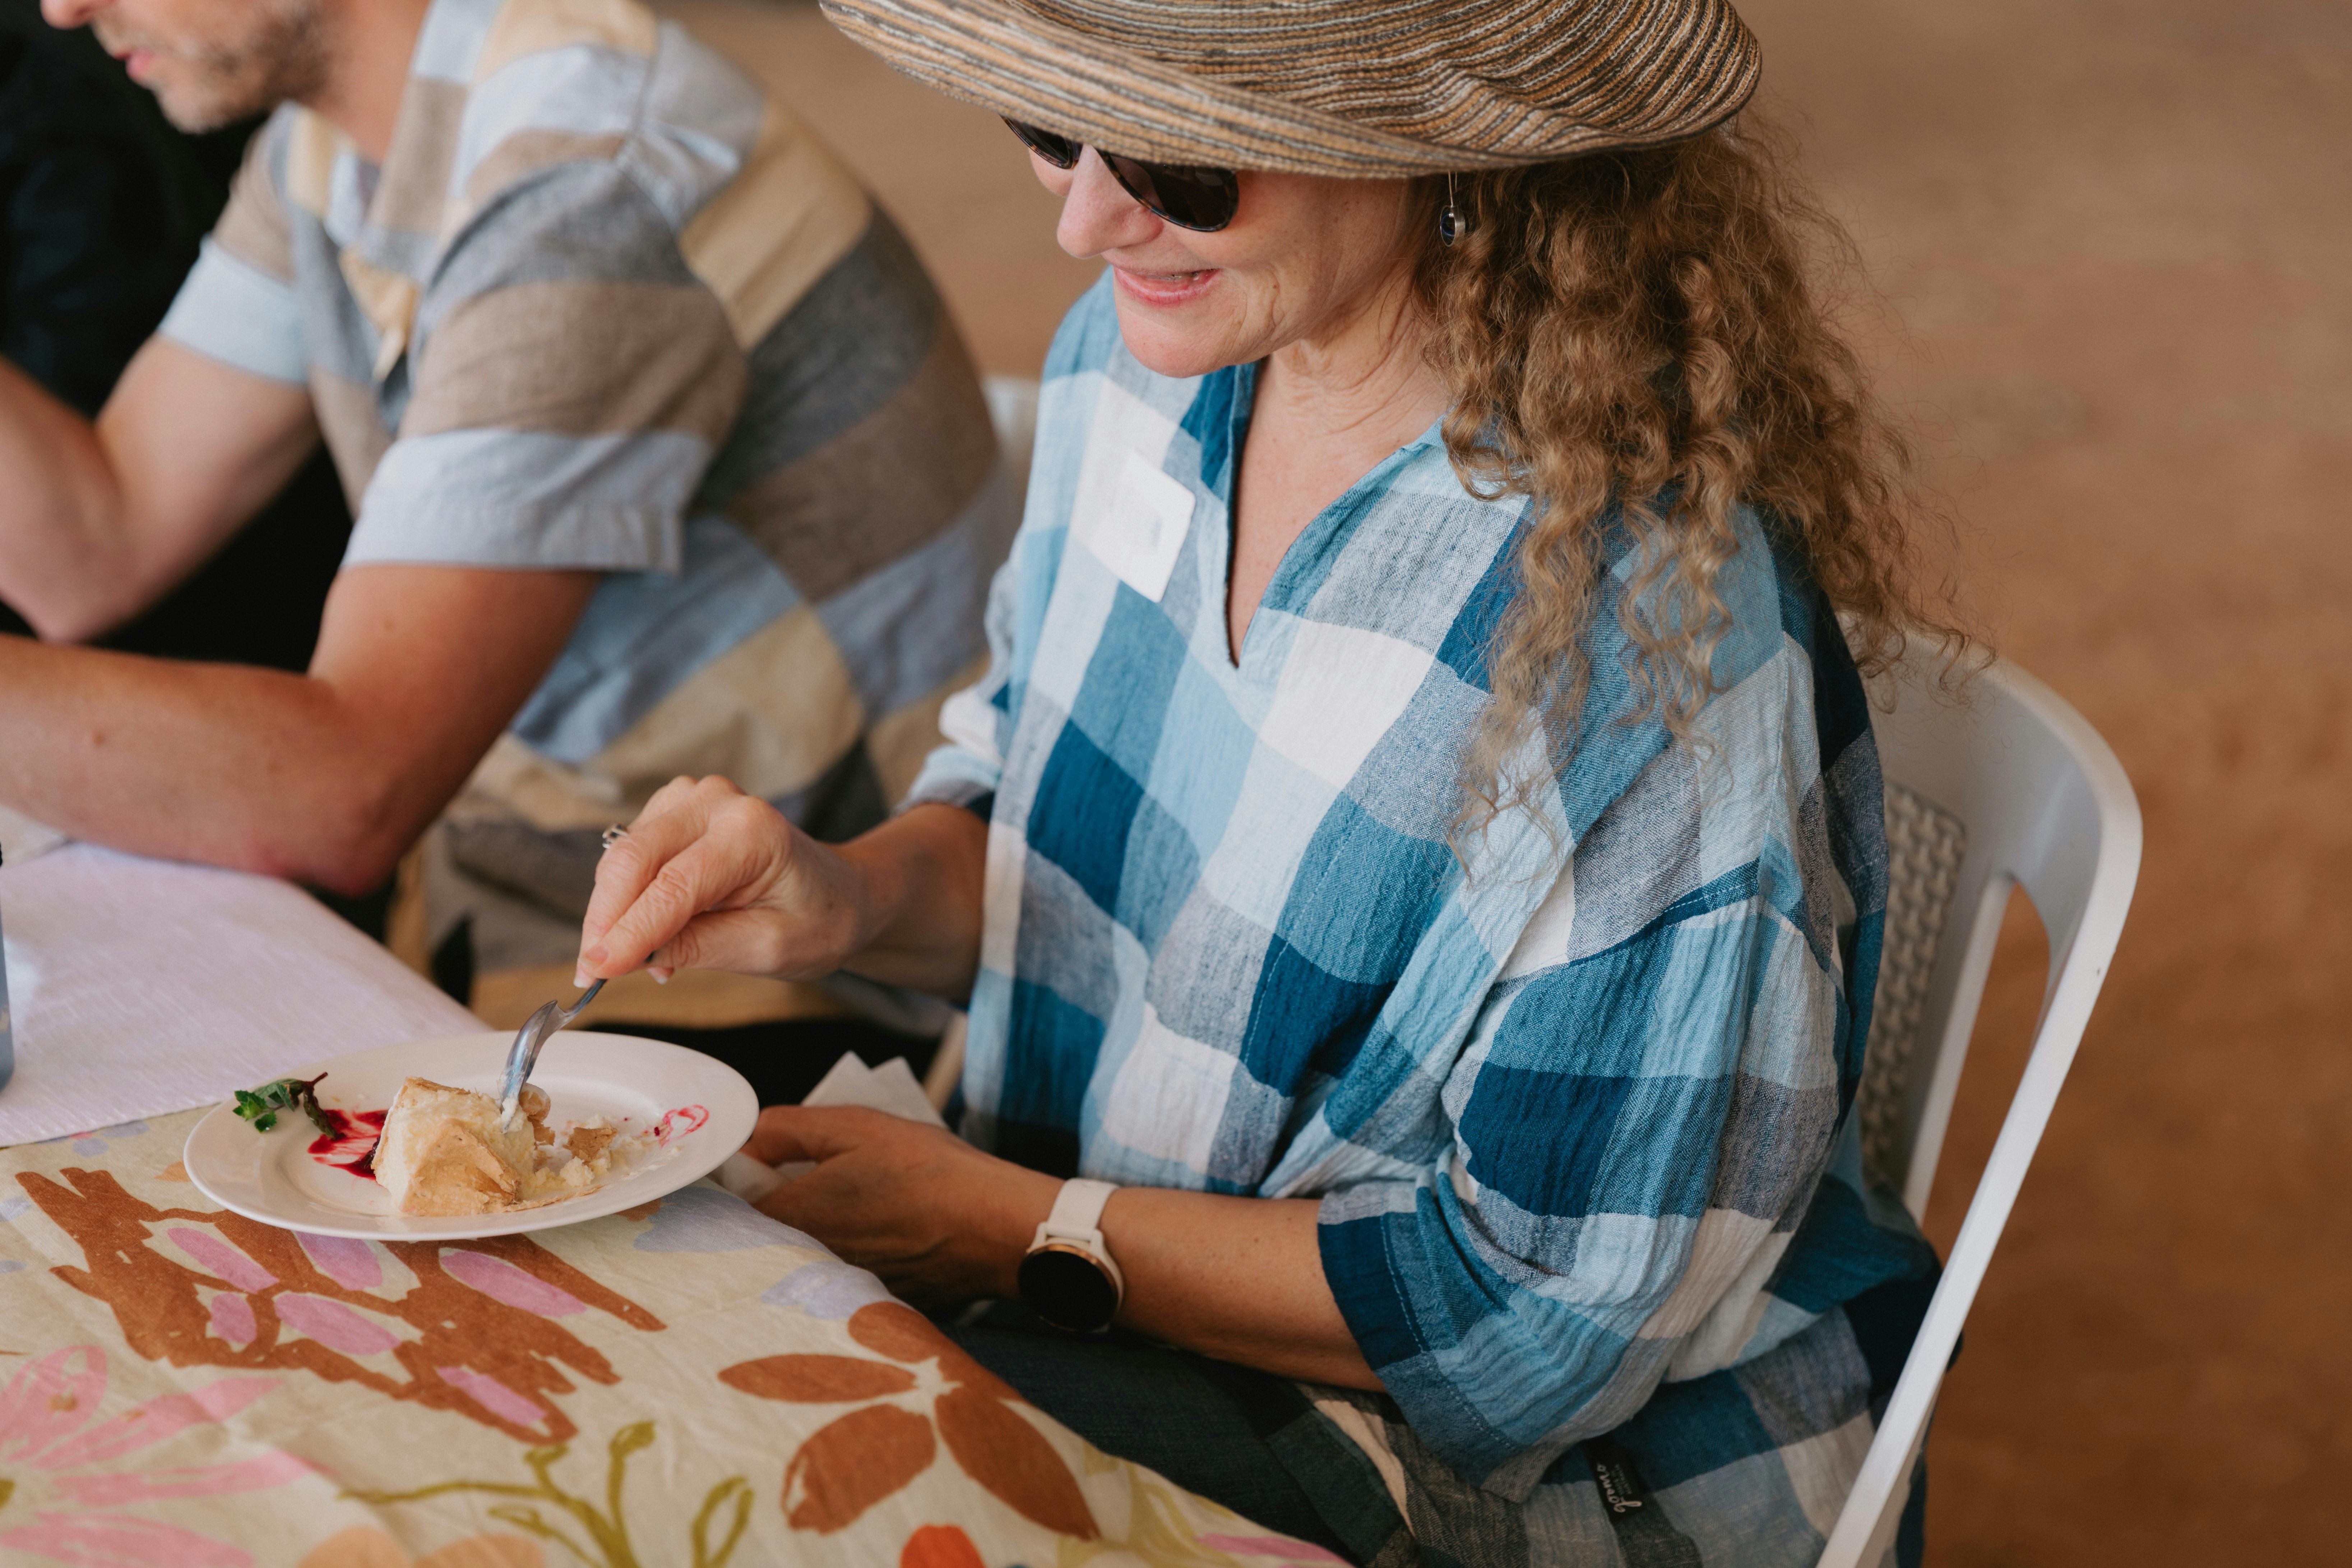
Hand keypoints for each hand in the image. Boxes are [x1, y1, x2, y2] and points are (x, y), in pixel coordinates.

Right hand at [575, 775, 867, 983]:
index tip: (594, 971)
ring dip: (618, 912)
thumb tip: (621, 957)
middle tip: (593, 973)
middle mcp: (718, 803)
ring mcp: (693, 799)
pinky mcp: (675, 810)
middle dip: (605, 921)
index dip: (628, 932)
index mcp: (752, 831)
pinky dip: (630, 897)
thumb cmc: (817, 920)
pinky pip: (631, 855)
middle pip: (633, 860)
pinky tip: (658, 930)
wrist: (840, 894)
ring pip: (623, 858)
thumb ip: (696, 948)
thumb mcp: (768, 949)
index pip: (672, 886)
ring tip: (656, 959)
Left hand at [748, 1106, 1059, 1305]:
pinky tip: (887, 1229)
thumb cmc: (928, 1172)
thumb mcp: (855, 1126)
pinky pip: (841, 1273)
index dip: (746, 1177)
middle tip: (821, 1174)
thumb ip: (789, 1129)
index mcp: (791, 1219)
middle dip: (782, 1202)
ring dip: (818, 1228)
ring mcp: (836, 1289)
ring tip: (861, 1200)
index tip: (771, 1159)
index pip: (734, 1203)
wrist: (995, 1228)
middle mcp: (803, 1265)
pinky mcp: (870, 1301)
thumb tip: (751, 1139)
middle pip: (766, 1232)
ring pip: (804, 1254)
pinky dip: (852, 1251)